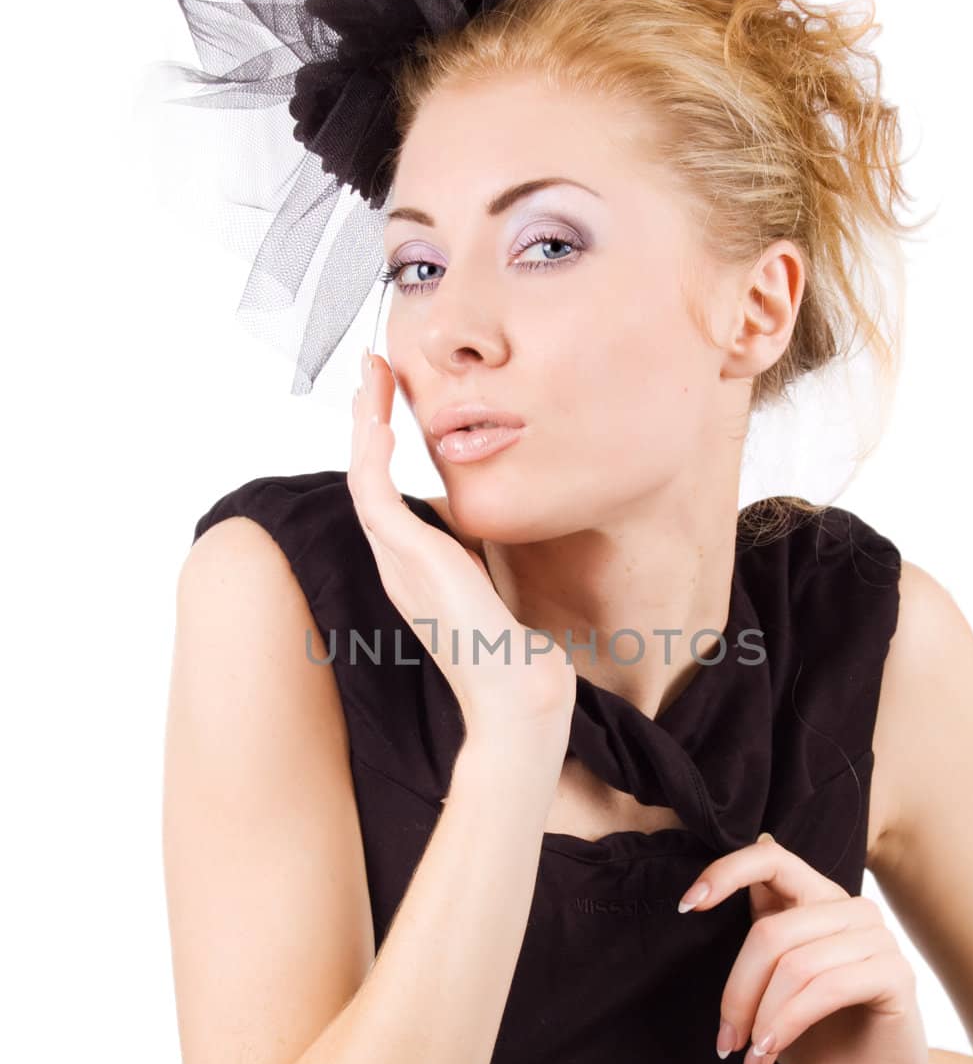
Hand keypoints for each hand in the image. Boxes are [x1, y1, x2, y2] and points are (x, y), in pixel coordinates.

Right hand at [348, 350, 575, 737]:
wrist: (518, 698)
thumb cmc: (517, 656)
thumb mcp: (499, 589)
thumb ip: (486, 559)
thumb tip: (500, 533)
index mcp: (414, 567)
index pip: (387, 491)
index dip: (384, 442)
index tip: (393, 398)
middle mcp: (396, 561)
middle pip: (366, 474)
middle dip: (368, 417)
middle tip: (373, 366)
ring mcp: (397, 561)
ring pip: (363, 474)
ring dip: (366, 420)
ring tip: (373, 372)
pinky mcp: (409, 558)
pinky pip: (374, 493)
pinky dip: (373, 454)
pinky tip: (384, 420)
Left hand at [679, 832, 933, 1063]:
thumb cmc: (819, 1039)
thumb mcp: (773, 985)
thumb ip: (759, 938)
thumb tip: (717, 882)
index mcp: (818, 900)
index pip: (770, 859)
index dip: (724, 873)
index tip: (685, 907)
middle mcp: (852, 909)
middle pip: (771, 932)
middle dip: (737, 993)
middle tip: (726, 1041)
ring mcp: (879, 938)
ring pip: (795, 963)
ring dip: (763, 1018)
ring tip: (752, 1056)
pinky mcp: (896, 974)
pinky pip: (827, 987)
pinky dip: (789, 1022)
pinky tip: (771, 1051)